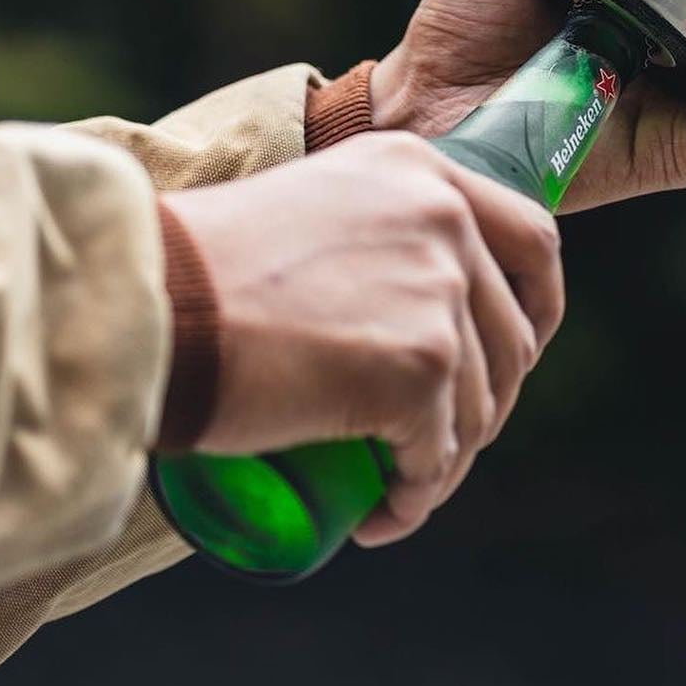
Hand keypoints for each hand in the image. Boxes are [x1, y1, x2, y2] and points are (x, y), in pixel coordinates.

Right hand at [163, 132, 563, 545]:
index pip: (533, 240)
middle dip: (491, 400)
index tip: (515, 357)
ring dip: (445, 461)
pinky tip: (381, 515)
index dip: (538, 309)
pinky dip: (416, 497)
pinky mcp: (421, 364)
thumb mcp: (316, 207)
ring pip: (479, 403)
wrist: (147, 305)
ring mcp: (439, 288)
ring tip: (394, 490)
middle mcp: (445, 216)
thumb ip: (378, 233)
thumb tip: (414, 309)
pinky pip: (439, 456)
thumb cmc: (201, 269)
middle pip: (515, 332)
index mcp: (422, 169)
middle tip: (439, 442)